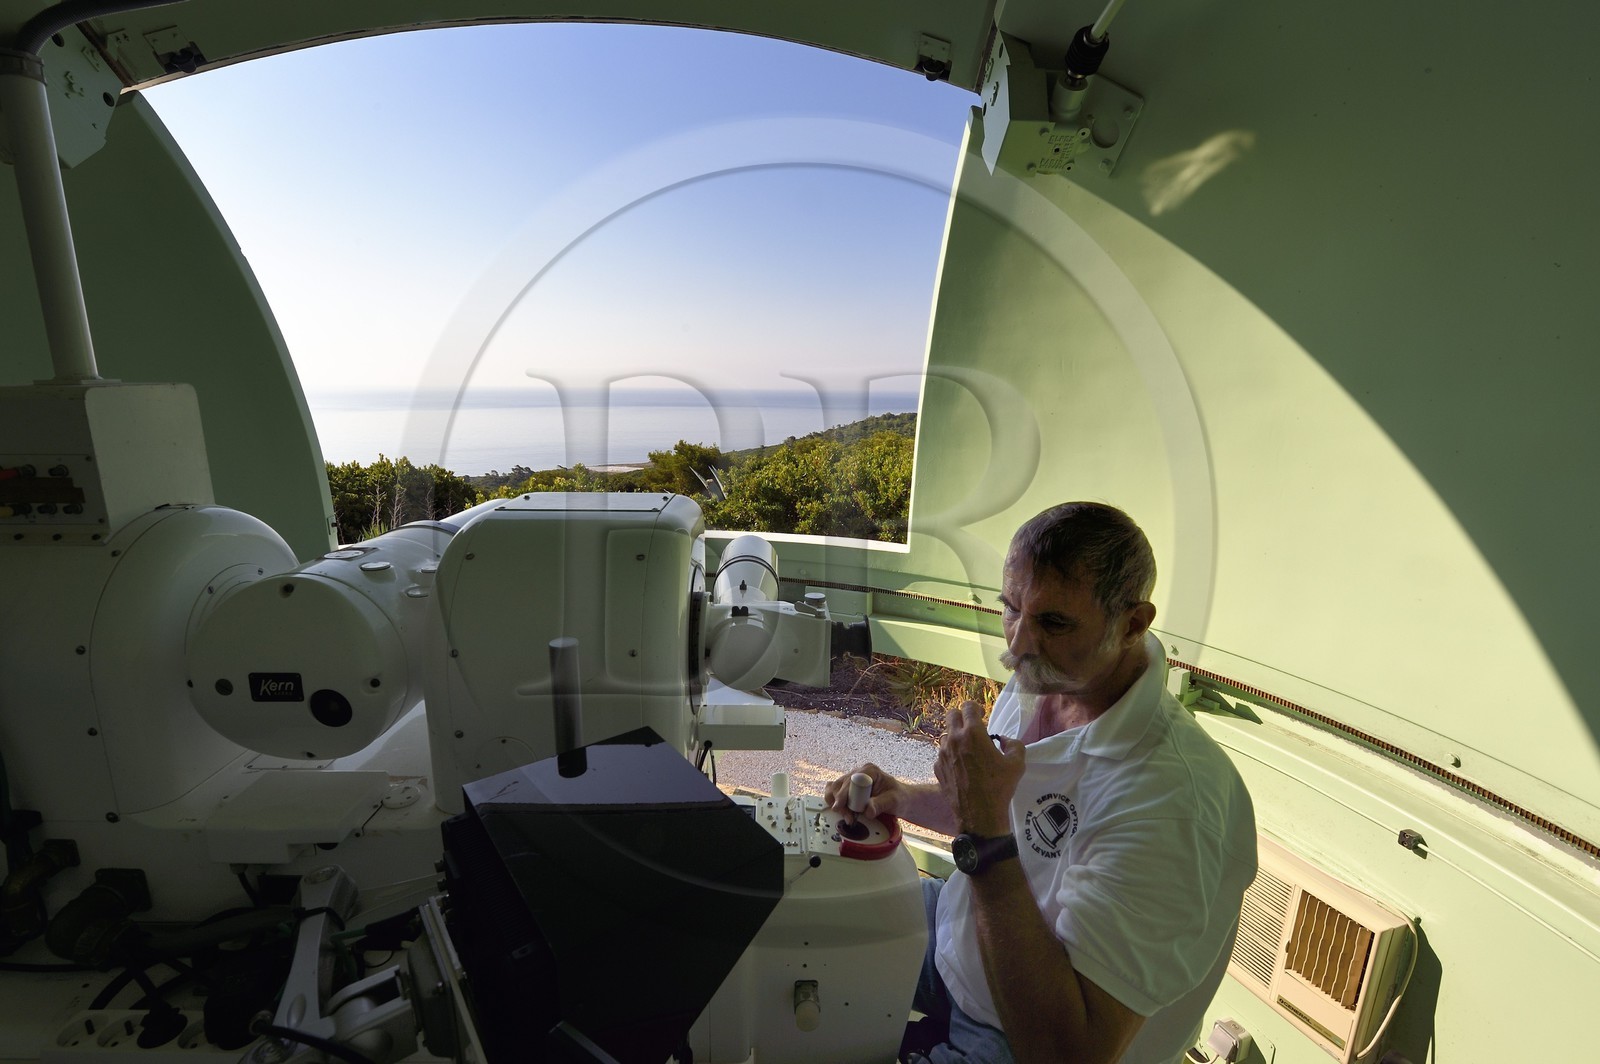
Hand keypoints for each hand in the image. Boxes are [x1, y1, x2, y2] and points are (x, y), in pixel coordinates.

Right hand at [824, 763, 901, 820]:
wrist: (901, 800)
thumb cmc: (899, 797)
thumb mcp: (893, 801)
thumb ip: (880, 804)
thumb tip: (867, 810)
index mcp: (870, 771)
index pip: (852, 780)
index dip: (847, 794)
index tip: (844, 807)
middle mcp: (858, 773)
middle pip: (840, 785)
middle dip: (841, 802)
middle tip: (849, 817)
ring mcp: (852, 780)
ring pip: (833, 788)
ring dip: (837, 804)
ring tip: (847, 816)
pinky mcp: (848, 789)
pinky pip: (834, 793)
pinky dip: (834, 802)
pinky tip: (841, 810)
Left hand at [935, 700, 1025, 836]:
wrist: (980, 815)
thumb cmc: (999, 787)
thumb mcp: (1017, 763)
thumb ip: (1013, 744)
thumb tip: (1003, 740)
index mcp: (973, 733)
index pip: (968, 706)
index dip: (976, 708)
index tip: (982, 715)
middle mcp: (954, 739)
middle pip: (951, 715)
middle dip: (962, 717)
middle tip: (973, 729)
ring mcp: (942, 754)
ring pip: (945, 734)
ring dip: (956, 736)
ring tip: (968, 750)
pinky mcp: (937, 767)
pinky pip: (942, 753)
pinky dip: (951, 754)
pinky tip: (962, 766)